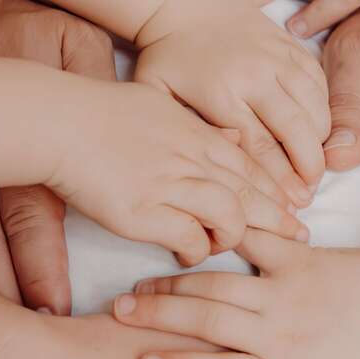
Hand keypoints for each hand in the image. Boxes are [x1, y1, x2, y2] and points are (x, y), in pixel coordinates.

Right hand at [50, 80, 307, 265]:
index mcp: (197, 133)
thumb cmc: (102, 113)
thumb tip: (233, 135)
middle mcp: (191, 158)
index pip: (251, 165)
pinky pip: (191, 239)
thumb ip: (198, 125)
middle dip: (278, 217)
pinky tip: (190, 254)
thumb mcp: (160, 104)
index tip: (294, 206)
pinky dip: (197, 251)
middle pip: (250, 191)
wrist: (61, 122)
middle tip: (297, 236)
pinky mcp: (146, 212)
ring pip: (229, 216)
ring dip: (233, 236)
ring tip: (224, 246)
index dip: (276, 188)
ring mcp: (170, 184)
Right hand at [112, 232, 359, 358]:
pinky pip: (252, 242)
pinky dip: (222, 238)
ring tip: (138, 290)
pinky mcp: (294, 256)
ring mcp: (282, 289)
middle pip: (202, 323)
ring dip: (173, 286)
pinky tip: (195, 238)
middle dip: (155, 319)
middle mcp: (274, 332)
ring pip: (215, 286)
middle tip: (116, 315)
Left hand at [135, 0, 329, 204]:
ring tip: (315, 166)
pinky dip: (322, 109)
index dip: (279, 181)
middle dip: (308, 167)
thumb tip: (224, 167)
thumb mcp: (159, 97)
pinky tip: (315, 130)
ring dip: (320, 141)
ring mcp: (277, 55)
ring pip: (315, 107)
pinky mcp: (289, 43)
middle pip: (297, 130)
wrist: (178, 0)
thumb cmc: (164, 56)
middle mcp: (256, 74)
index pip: (262, 147)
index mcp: (222, 93)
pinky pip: (319, 82)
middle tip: (309, 193)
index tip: (289, 204)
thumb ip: (189, 132)